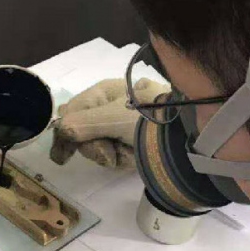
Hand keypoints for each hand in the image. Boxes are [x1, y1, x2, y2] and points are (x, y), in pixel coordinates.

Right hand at [49, 78, 165, 168]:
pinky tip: (137, 158)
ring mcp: (125, 124)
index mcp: (105, 91)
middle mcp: (113, 105)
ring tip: (129, 154)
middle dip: (96, 147)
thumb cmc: (148, 118)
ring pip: (101, 146)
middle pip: (84, 132)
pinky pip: (118, 154)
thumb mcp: (112, 117)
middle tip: (109, 153)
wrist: (189, 136)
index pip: (71, 112)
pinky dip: (125, 159)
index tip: (61, 158)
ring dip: (112, 154)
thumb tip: (59, 130)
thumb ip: (80, 123)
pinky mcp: (136, 141)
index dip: (64, 134)